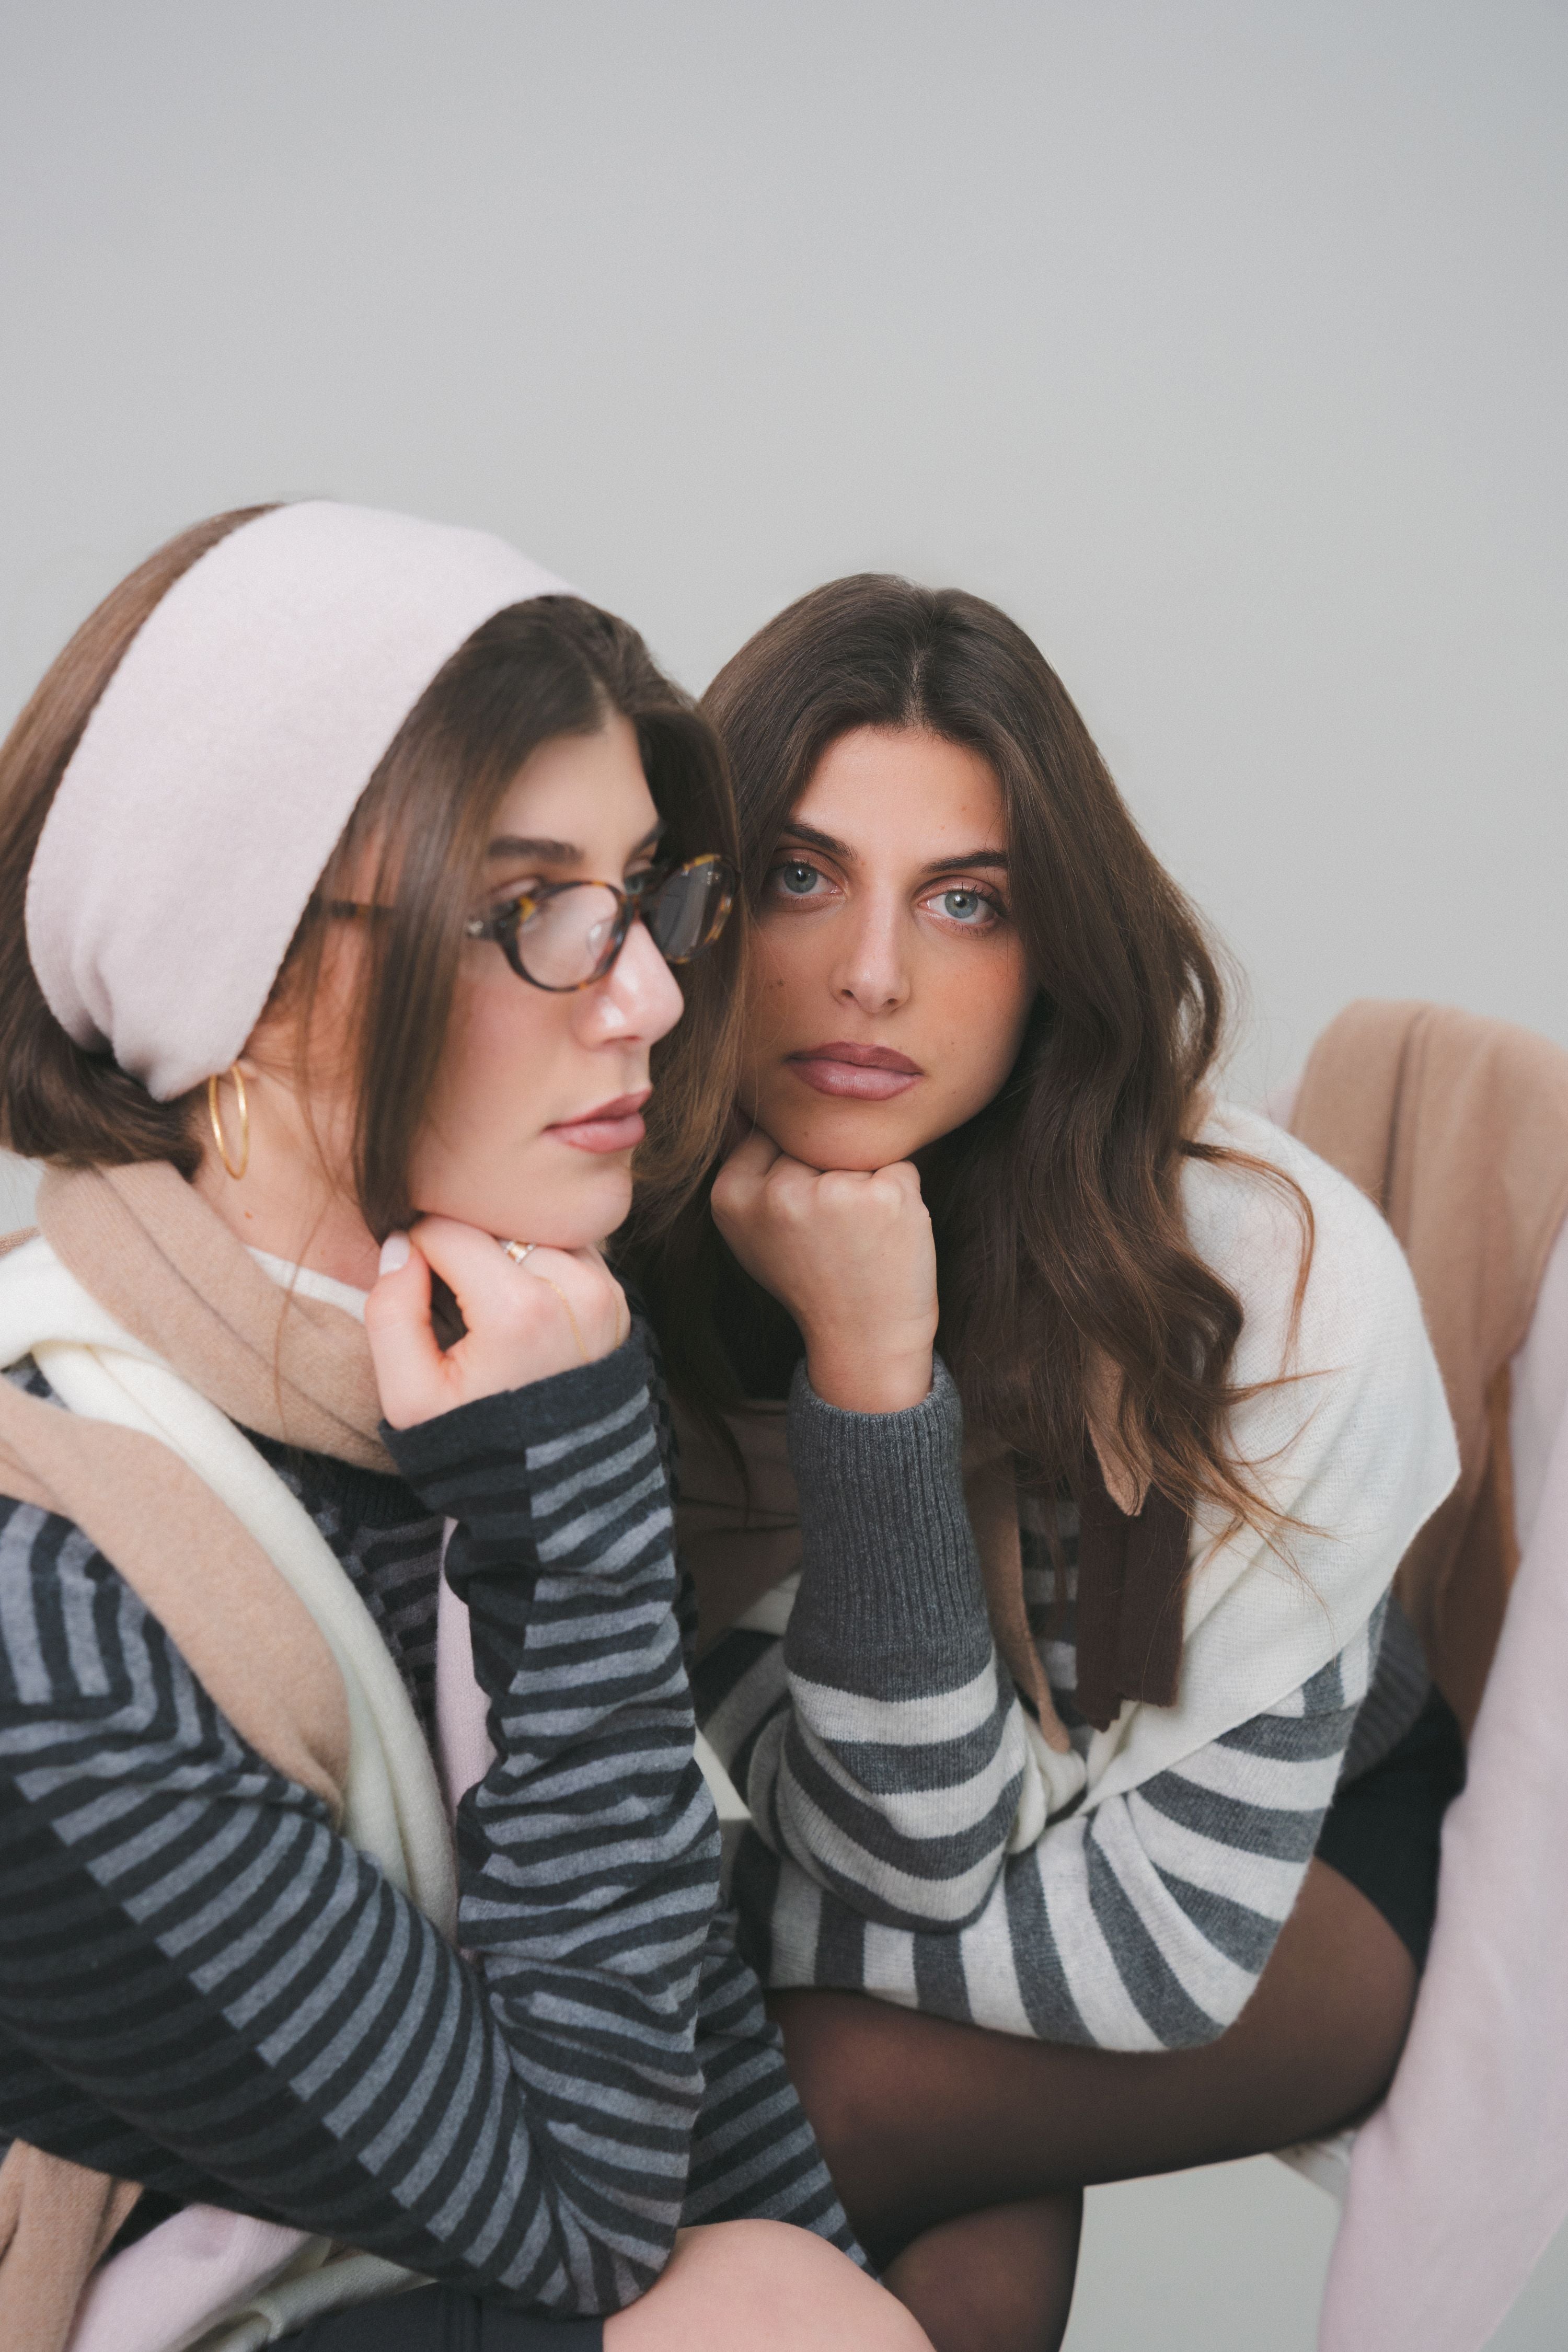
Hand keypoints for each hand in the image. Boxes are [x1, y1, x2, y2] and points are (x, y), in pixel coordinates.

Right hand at [366, 1215, 631, 1428]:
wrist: (552, 1494)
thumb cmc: (474, 1445)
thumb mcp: (408, 1396)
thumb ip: (390, 1311)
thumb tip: (400, 1244)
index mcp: (519, 1310)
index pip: (447, 1230)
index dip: (417, 1251)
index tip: (415, 1287)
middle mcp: (574, 1289)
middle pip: (494, 1225)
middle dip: (464, 1251)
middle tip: (454, 1304)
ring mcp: (604, 1293)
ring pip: (532, 1231)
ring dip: (505, 1254)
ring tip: (489, 1310)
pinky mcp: (618, 1300)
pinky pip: (567, 1251)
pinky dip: (539, 1266)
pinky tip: (522, 1312)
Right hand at [710, 1128, 937, 1412]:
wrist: (863, 1338)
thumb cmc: (811, 1280)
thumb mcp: (755, 1232)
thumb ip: (749, 1171)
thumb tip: (744, 1104)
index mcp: (731, 1197)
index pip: (771, 1135)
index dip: (795, 1173)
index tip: (802, 1219)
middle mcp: (776, 1193)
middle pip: (813, 1140)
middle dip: (830, 1175)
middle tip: (832, 1235)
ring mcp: (831, 1193)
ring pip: (856, 1149)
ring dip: (866, 1182)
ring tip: (858, 1236)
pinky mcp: (884, 1196)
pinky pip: (898, 1164)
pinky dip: (900, 1193)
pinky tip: (886, 1235)